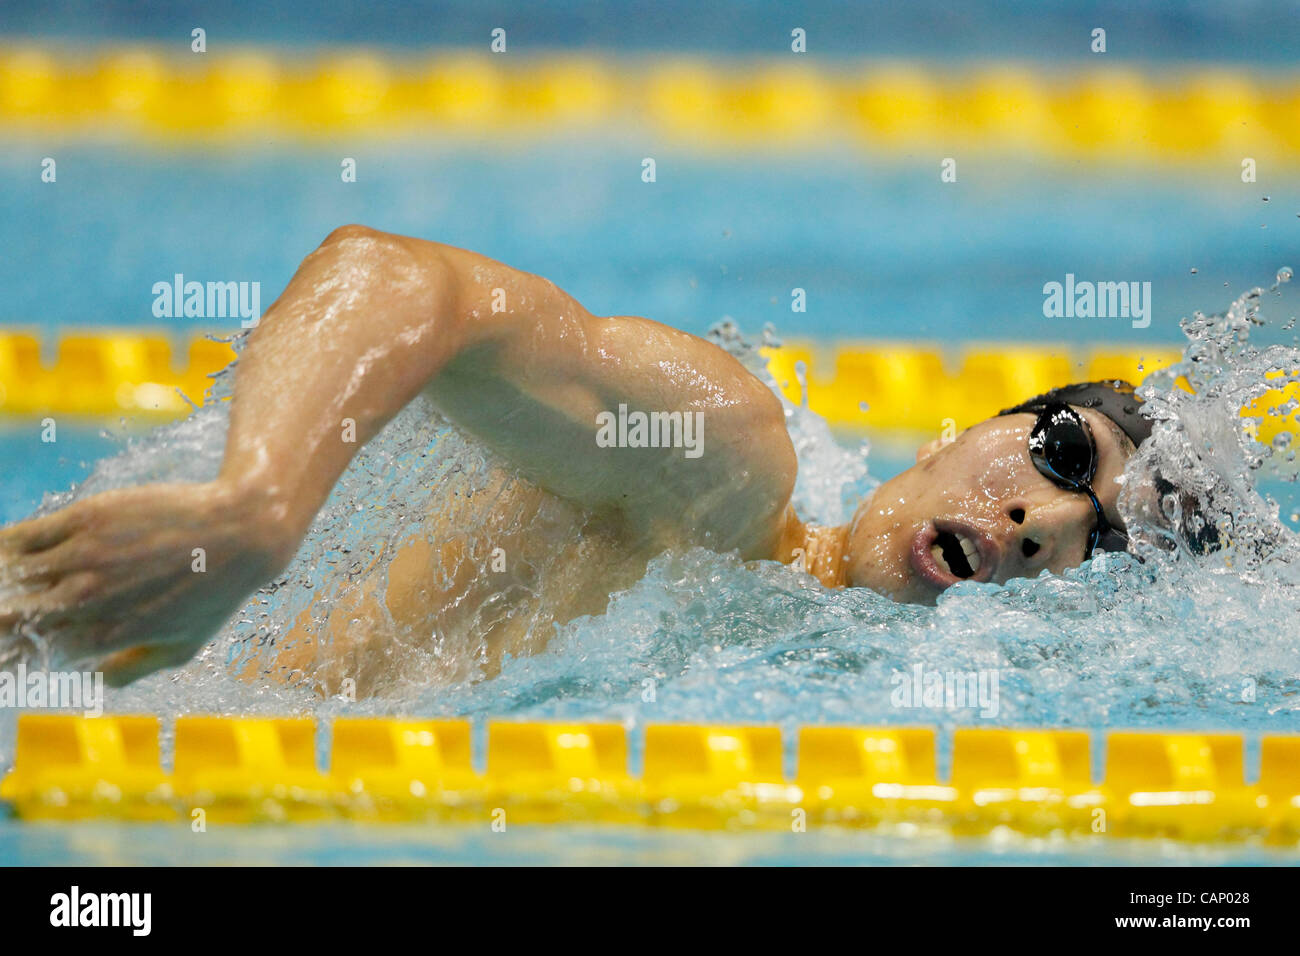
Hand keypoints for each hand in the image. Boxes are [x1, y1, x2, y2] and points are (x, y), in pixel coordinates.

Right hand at [0, 481, 291, 684]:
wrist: (242, 530)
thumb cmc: (215, 593)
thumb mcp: (182, 649)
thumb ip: (130, 669)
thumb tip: (90, 678)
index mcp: (102, 637)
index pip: (28, 658)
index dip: (9, 658)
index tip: (9, 655)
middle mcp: (84, 600)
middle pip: (7, 620)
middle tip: (4, 618)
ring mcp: (82, 557)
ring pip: (7, 576)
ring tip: (0, 587)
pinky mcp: (85, 518)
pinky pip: (22, 536)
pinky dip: (2, 547)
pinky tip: (0, 552)